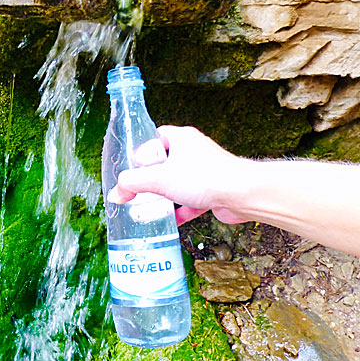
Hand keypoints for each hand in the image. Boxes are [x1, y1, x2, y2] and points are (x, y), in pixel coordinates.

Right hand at [106, 125, 250, 225]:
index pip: (154, 139)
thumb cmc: (207, 177)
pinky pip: (189, 201)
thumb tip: (116, 192)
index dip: (141, 154)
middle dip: (149, 180)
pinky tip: (168, 222)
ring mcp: (203, 172)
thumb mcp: (160, 179)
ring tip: (148, 208)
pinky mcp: (212, 191)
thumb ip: (133, 184)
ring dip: (163, 197)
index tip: (132, 170)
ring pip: (176, 184)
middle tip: (136, 192)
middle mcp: (192, 152)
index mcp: (180, 138)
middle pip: (163, 164)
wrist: (243, 195)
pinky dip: (179, 211)